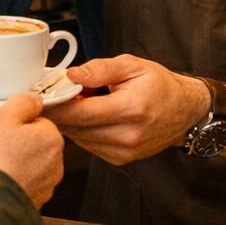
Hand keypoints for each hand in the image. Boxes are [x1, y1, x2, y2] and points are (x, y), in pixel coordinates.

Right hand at [0, 93, 64, 208]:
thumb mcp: (2, 116)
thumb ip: (23, 102)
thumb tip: (34, 98)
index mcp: (52, 138)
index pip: (38, 120)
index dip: (18, 123)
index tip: (4, 129)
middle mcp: (56, 163)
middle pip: (36, 142)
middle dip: (18, 143)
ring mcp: (46, 185)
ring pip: (31, 163)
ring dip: (16, 162)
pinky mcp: (35, 201)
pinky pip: (25, 182)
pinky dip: (14, 180)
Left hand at [48, 54, 209, 165]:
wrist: (185, 110)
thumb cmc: (159, 84)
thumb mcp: (132, 65)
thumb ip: (100, 69)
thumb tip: (71, 75)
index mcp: (131, 109)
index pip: (80, 112)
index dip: (56, 104)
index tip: (40, 95)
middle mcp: (127, 135)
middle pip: (76, 128)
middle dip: (60, 112)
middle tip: (51, 95)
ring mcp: (124, 151)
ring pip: (80, 139)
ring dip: (71, 122)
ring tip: (77, 102)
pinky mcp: (121, 159)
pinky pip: (90, 145)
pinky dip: (84, 131)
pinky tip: (91, 116)